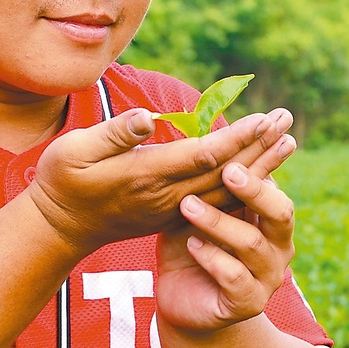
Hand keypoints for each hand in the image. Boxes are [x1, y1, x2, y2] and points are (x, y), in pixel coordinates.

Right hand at [27, 107, 285, 254]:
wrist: (61, 229)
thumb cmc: (62, 182)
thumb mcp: (73, 152)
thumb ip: (113, 134)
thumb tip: (148, 118)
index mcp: (145, 176)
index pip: (202, 156)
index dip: (235, 137)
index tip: (264, 119)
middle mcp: (166, 196)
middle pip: (223, 172)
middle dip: (258, 146)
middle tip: (287, 119)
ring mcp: (172, 209)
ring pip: (226, 188)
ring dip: (259, 165)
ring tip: (287, 141)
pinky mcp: (174, 214)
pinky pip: (218, 201)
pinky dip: (243, 184)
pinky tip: (263, 170)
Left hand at [155, 144, 297, 333]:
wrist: (183, 301)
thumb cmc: (192, 245)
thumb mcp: (199, 209)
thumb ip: (212, 182)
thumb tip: (211, 132)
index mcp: (270, 219)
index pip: (275, 184)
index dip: (269, 158)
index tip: (262, 130)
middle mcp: (278, 247)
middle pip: (281, 212)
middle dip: (255, 190)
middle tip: (229, 170)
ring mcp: (267, 278)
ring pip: (251, 243)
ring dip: (218, 221)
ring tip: (188, 206)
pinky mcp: (247, 303)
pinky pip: (234, 278)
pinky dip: (211, 257)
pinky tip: (191, 244)